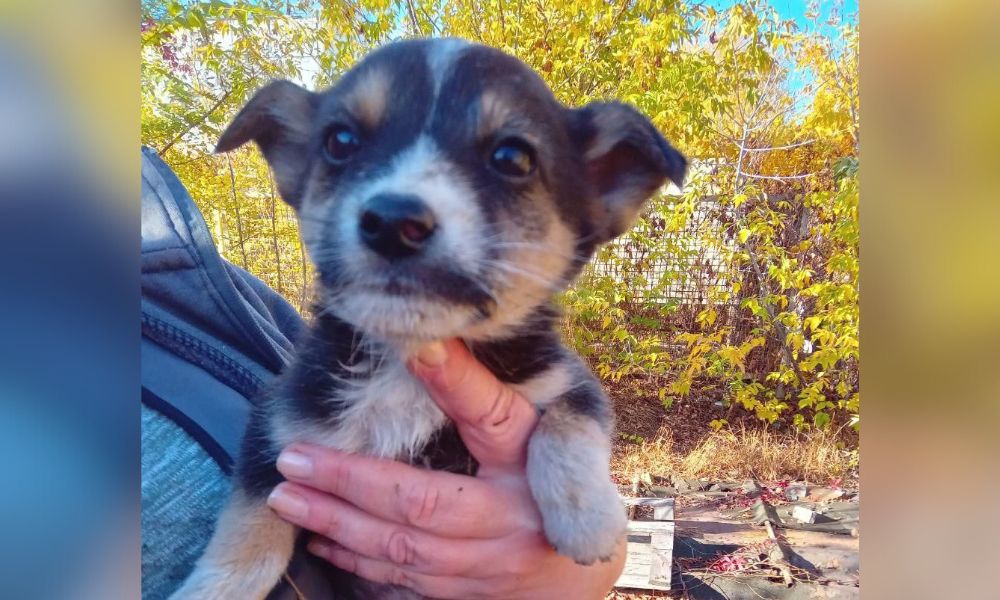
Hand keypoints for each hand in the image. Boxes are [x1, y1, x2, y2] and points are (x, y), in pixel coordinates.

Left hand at [266, 338, 625, 598]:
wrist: (578, 567)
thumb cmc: (549, 480)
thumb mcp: (529, 431)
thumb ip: (479, 392)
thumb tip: (426, 342)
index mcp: (526, 471)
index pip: (487, 420)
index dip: (451, 386)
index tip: (411, 348)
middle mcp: (505, 528)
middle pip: (417, 507)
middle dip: (348, 485)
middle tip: (291, 462)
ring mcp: (483, 572)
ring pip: (401, 551)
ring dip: (340, 525)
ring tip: (289, 500)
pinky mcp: (464, 597)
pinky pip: (403, 584)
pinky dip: (358, 563)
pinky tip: (323, 542)